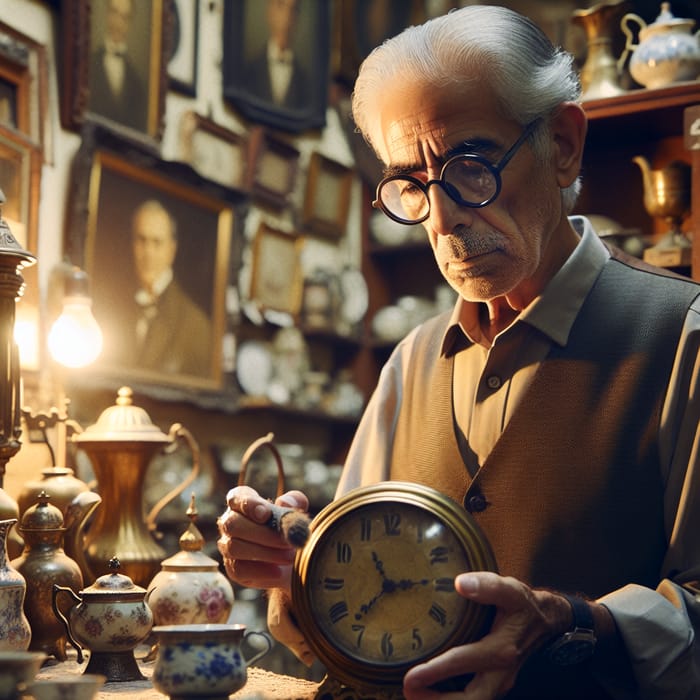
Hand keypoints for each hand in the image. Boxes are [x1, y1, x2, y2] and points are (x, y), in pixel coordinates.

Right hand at [216, 485, 308, 592]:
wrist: (292, 559)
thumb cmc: (289, 528)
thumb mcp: (295, 510)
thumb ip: (294, 501)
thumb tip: (284, 504)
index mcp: (242, 502)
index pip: (236, 497)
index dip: (248, 504)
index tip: (266, 514)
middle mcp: (229, 522)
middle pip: (233, 524)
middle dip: (263, 533)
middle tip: (287, 541)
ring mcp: (228, 546)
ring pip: (235, 548)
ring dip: (266, 553)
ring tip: (289, 556)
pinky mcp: (233, 569)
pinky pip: (239, 570)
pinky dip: (262, 571)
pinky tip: (279, 571)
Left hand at [402, 572, 572, 698]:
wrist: (547, 621)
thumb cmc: (524, 604)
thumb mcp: (510, 590)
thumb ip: (486, 586)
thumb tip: (460, 584)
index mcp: (502, 650)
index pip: (463, 663)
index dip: (435, 671)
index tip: (410, 677)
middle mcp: (501, 673)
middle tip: (409, 691)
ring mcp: (500, 682)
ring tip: (415, 694)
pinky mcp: (496, 683)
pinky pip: (475, 698)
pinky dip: (454, 699)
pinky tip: (432, 691)